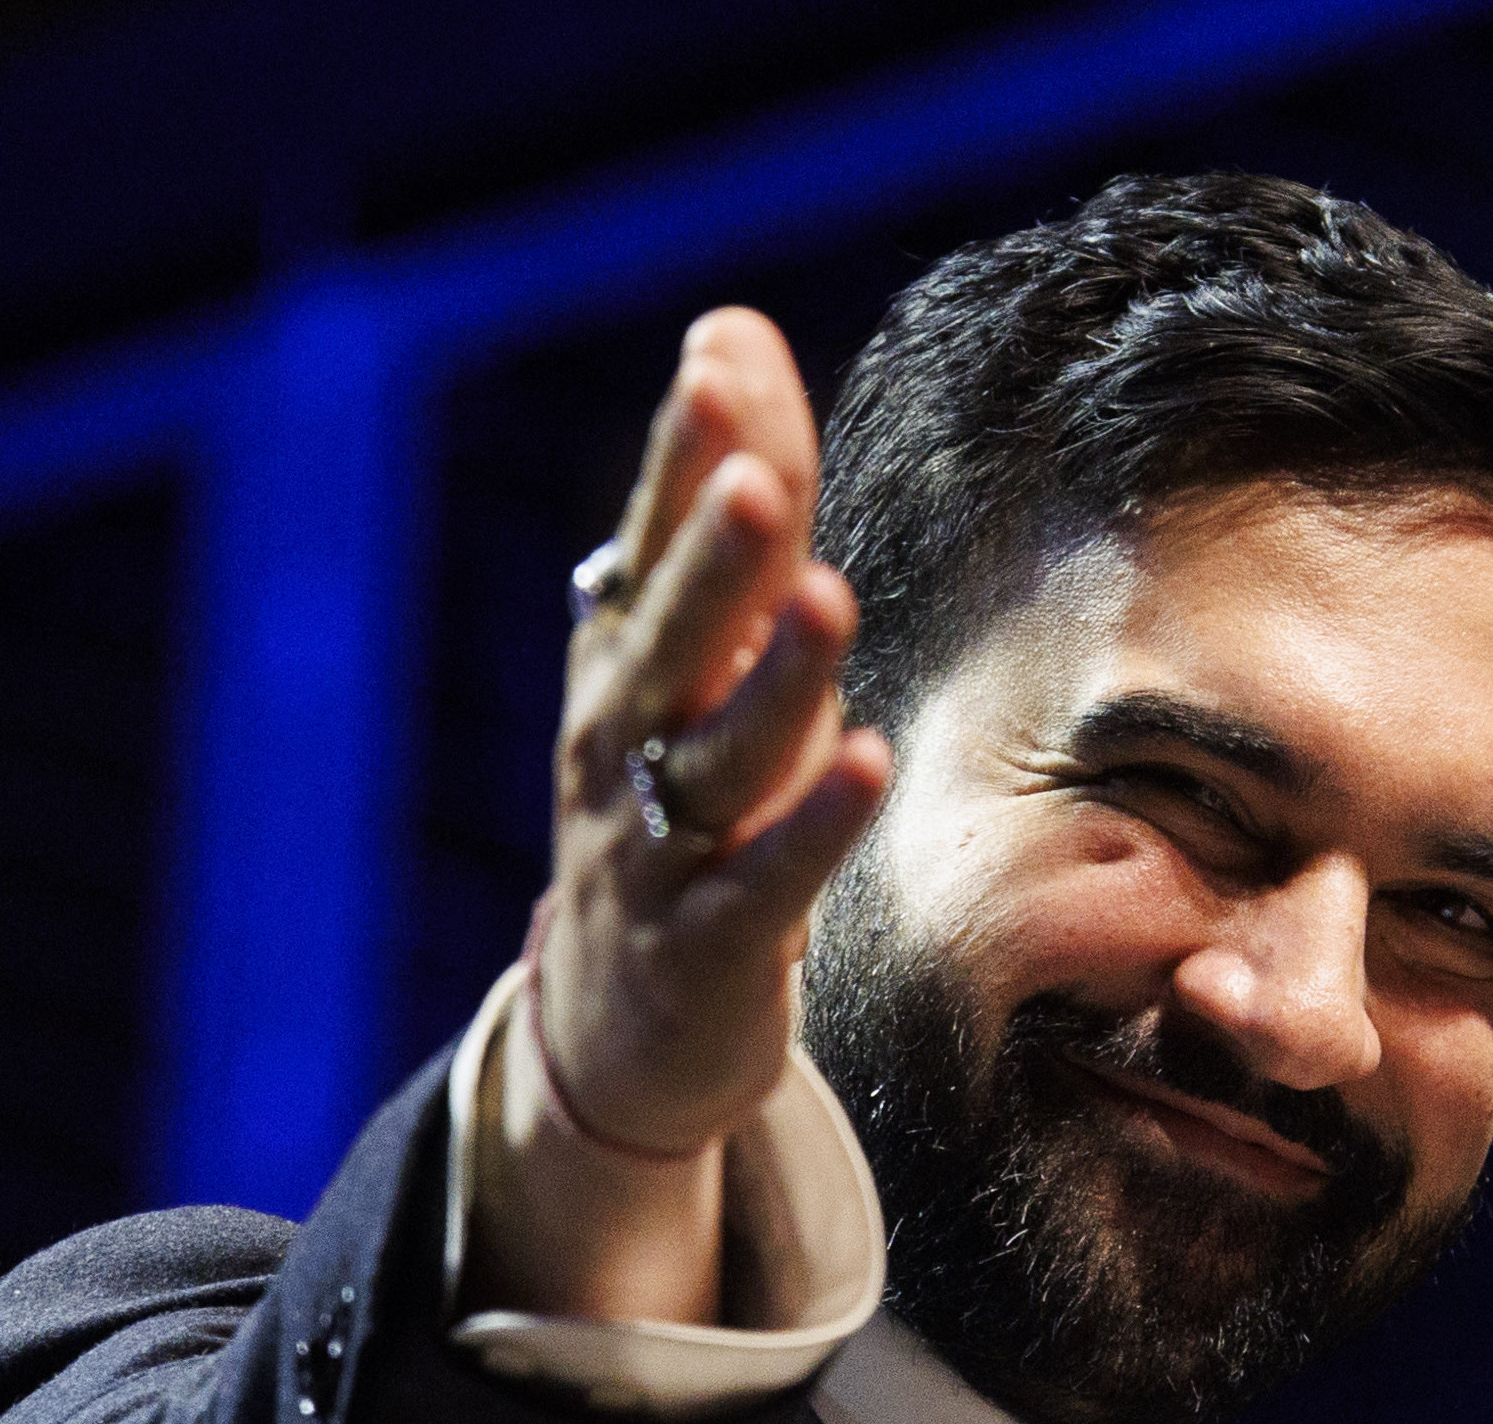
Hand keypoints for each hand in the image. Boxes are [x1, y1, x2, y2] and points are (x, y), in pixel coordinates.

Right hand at [466, 311, 890, 1324]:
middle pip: (670, 640)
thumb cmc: (680, 812)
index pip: (649, 545)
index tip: (714, 365)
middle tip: (751, 482)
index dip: (681, 464)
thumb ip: (735, 503)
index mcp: (624, 661)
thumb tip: (734, 326)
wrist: (623, 1028)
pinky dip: (813, 826)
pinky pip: (765, 881)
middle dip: (709, 562)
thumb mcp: (702, 657)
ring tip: (827, 602)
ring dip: (772, 681)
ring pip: (715, 756)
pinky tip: (869, 764)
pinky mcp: (706, 944)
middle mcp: (623, 745)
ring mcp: (658, 849)